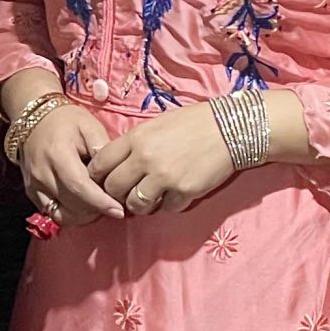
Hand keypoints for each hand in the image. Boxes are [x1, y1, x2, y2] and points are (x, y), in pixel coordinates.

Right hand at [19, 102, 126, 227]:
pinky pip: (51, 212)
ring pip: (61, 213)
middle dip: (96, 210)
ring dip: (84, 215)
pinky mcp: (31, 191)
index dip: (100, 202)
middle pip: (72, 204)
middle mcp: (42, 173)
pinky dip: (69, 214)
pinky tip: (84, 207)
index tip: (119, 210)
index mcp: (58, 155)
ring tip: (100, 206)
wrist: (35, 118)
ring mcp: (33, 185)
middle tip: (114, 205)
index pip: (80, 186)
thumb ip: (103, 151)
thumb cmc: (67, 120)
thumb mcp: (90, 126)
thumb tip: (115, 175)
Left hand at [89, 106, 237, 215]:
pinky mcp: (184, 191)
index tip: (105, 179)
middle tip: (128, 192)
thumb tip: (116, 164)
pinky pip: (166, 208)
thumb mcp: (157, 124)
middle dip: (117, 193)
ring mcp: (165, 176)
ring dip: (141, 204)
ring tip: (151, 196)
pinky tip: (177, 192)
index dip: (98, 176)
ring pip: (136, 204)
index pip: (100, 164)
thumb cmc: (194, 122)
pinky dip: (169, 204)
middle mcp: (146, 158)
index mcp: (137, 138)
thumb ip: (135, 143)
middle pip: (113, 188)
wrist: (231, 127)